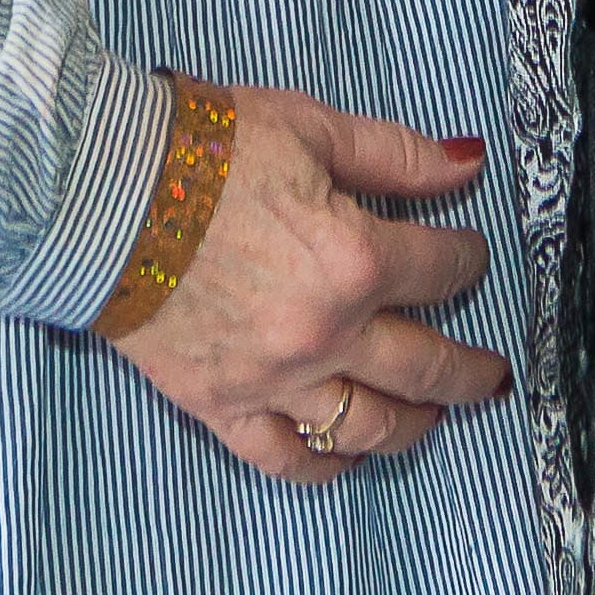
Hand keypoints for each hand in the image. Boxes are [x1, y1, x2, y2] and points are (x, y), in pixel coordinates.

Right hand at [103, 85, 508, 483]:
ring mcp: (275, 377)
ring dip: (414, 424)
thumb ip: (398, 156)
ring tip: (432, 416)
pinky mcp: (222, 405)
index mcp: (354, 258)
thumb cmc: (206, 147)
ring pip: (369, 425)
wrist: (103, 190)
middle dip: (470, 371)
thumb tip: (467, 162)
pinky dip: (326, 466)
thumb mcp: (313, 128)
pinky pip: (286, 459)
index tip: (468, 254)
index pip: (443, 269)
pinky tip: (349, 455)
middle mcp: (325, 331)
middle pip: (427, 366)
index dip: (467, 258)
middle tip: (491, 375)